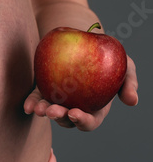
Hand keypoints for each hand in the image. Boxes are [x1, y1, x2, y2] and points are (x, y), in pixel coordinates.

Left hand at [23, 55, 137, 130]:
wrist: (86, 39)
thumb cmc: (109, 56)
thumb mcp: (125, 66)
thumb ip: (129, 83)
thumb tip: (132, 101)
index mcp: (95, 108)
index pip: (89, 122)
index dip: (82, 121)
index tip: (74, 113)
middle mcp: (75, 107)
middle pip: (66, 120)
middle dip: (59, 117)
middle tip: (52, 111)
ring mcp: (58, 100)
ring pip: (49, 112)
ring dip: (44, 112)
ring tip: (39, 109)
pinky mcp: (44, 91)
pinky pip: (36, 99)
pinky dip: (32, 104)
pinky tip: (28, 106)